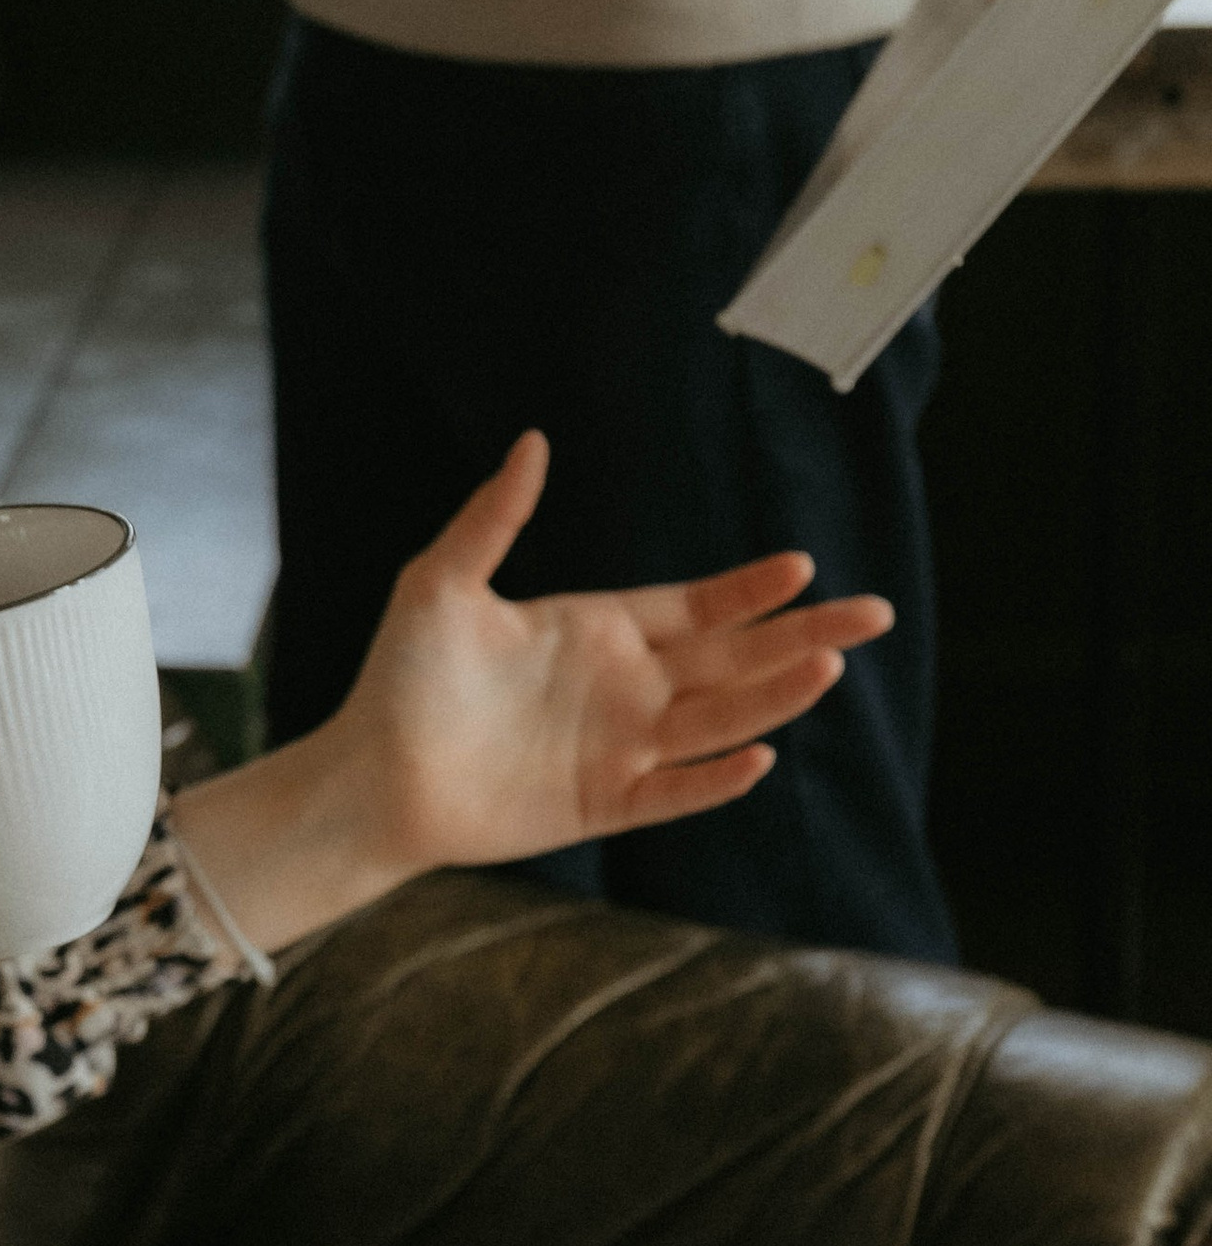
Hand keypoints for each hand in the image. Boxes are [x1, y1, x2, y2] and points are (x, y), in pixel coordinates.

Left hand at [327, 433, 892, 872]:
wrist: (372, 773)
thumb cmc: (402, 676)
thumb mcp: (441, 582)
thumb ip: (493, 518)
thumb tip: (532, 442)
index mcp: (598, 629)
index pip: (696, 607)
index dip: (749, 591)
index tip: (802, 566)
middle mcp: (624, 687)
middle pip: (733, 658)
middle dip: (802, 635)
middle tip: (873, 615)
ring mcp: (620, 747)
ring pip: (718, 719)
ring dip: (773, 697)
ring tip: (828, 667)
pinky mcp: (605, 803)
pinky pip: (675, 791)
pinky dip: (716, 777)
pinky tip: (760, 757)